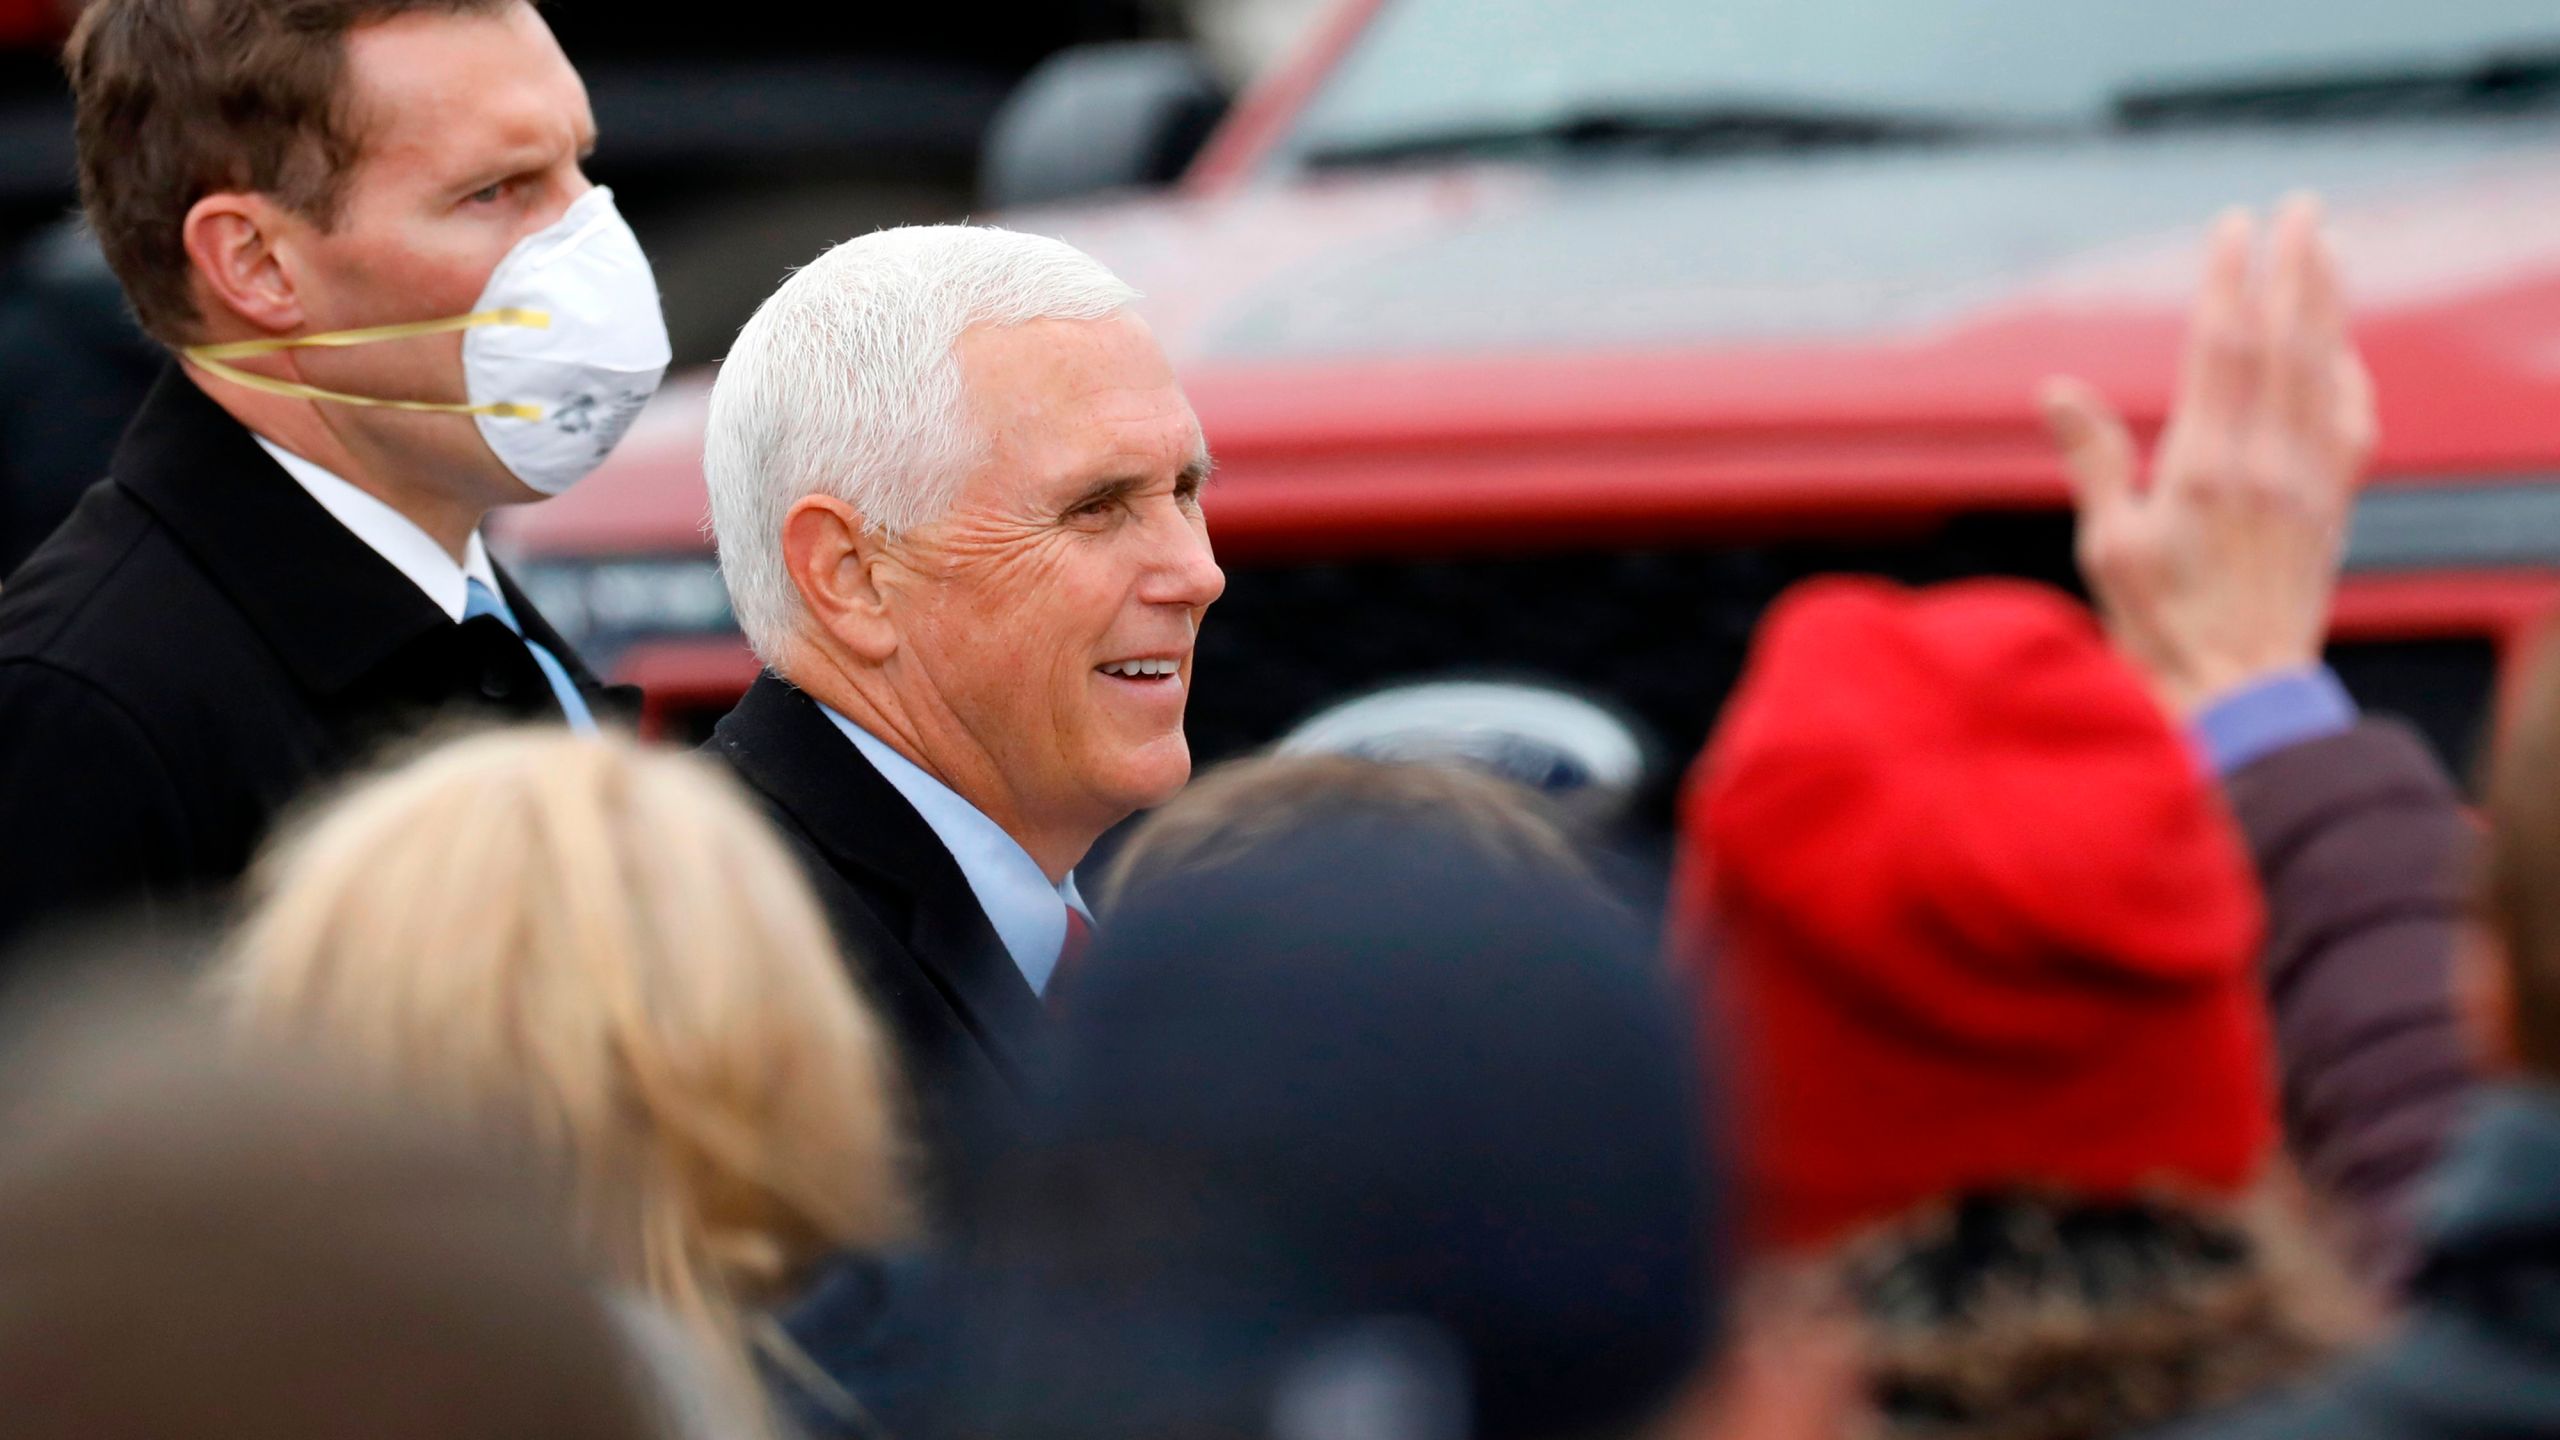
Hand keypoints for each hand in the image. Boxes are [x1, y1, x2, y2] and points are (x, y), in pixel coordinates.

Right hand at [2040, 196, 2377, 717]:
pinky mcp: (2332, 508)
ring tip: (2328, 250)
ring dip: (2328, 305)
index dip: (2228, 281)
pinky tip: (2343, 354)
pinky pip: (2352, 425)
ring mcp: (2308, 484)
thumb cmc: (2159, 626)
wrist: (2240, 692)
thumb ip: (2093, 461)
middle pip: (2286, 343)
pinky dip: (2351, 377)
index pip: (2221, 350)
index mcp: (2205, 467)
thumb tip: (2057, 390)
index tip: (2233, 226)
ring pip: (2325, 372)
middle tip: (2301, 207)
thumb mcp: (2106, 546)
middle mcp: (2267, 464)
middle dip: (2294, 269)